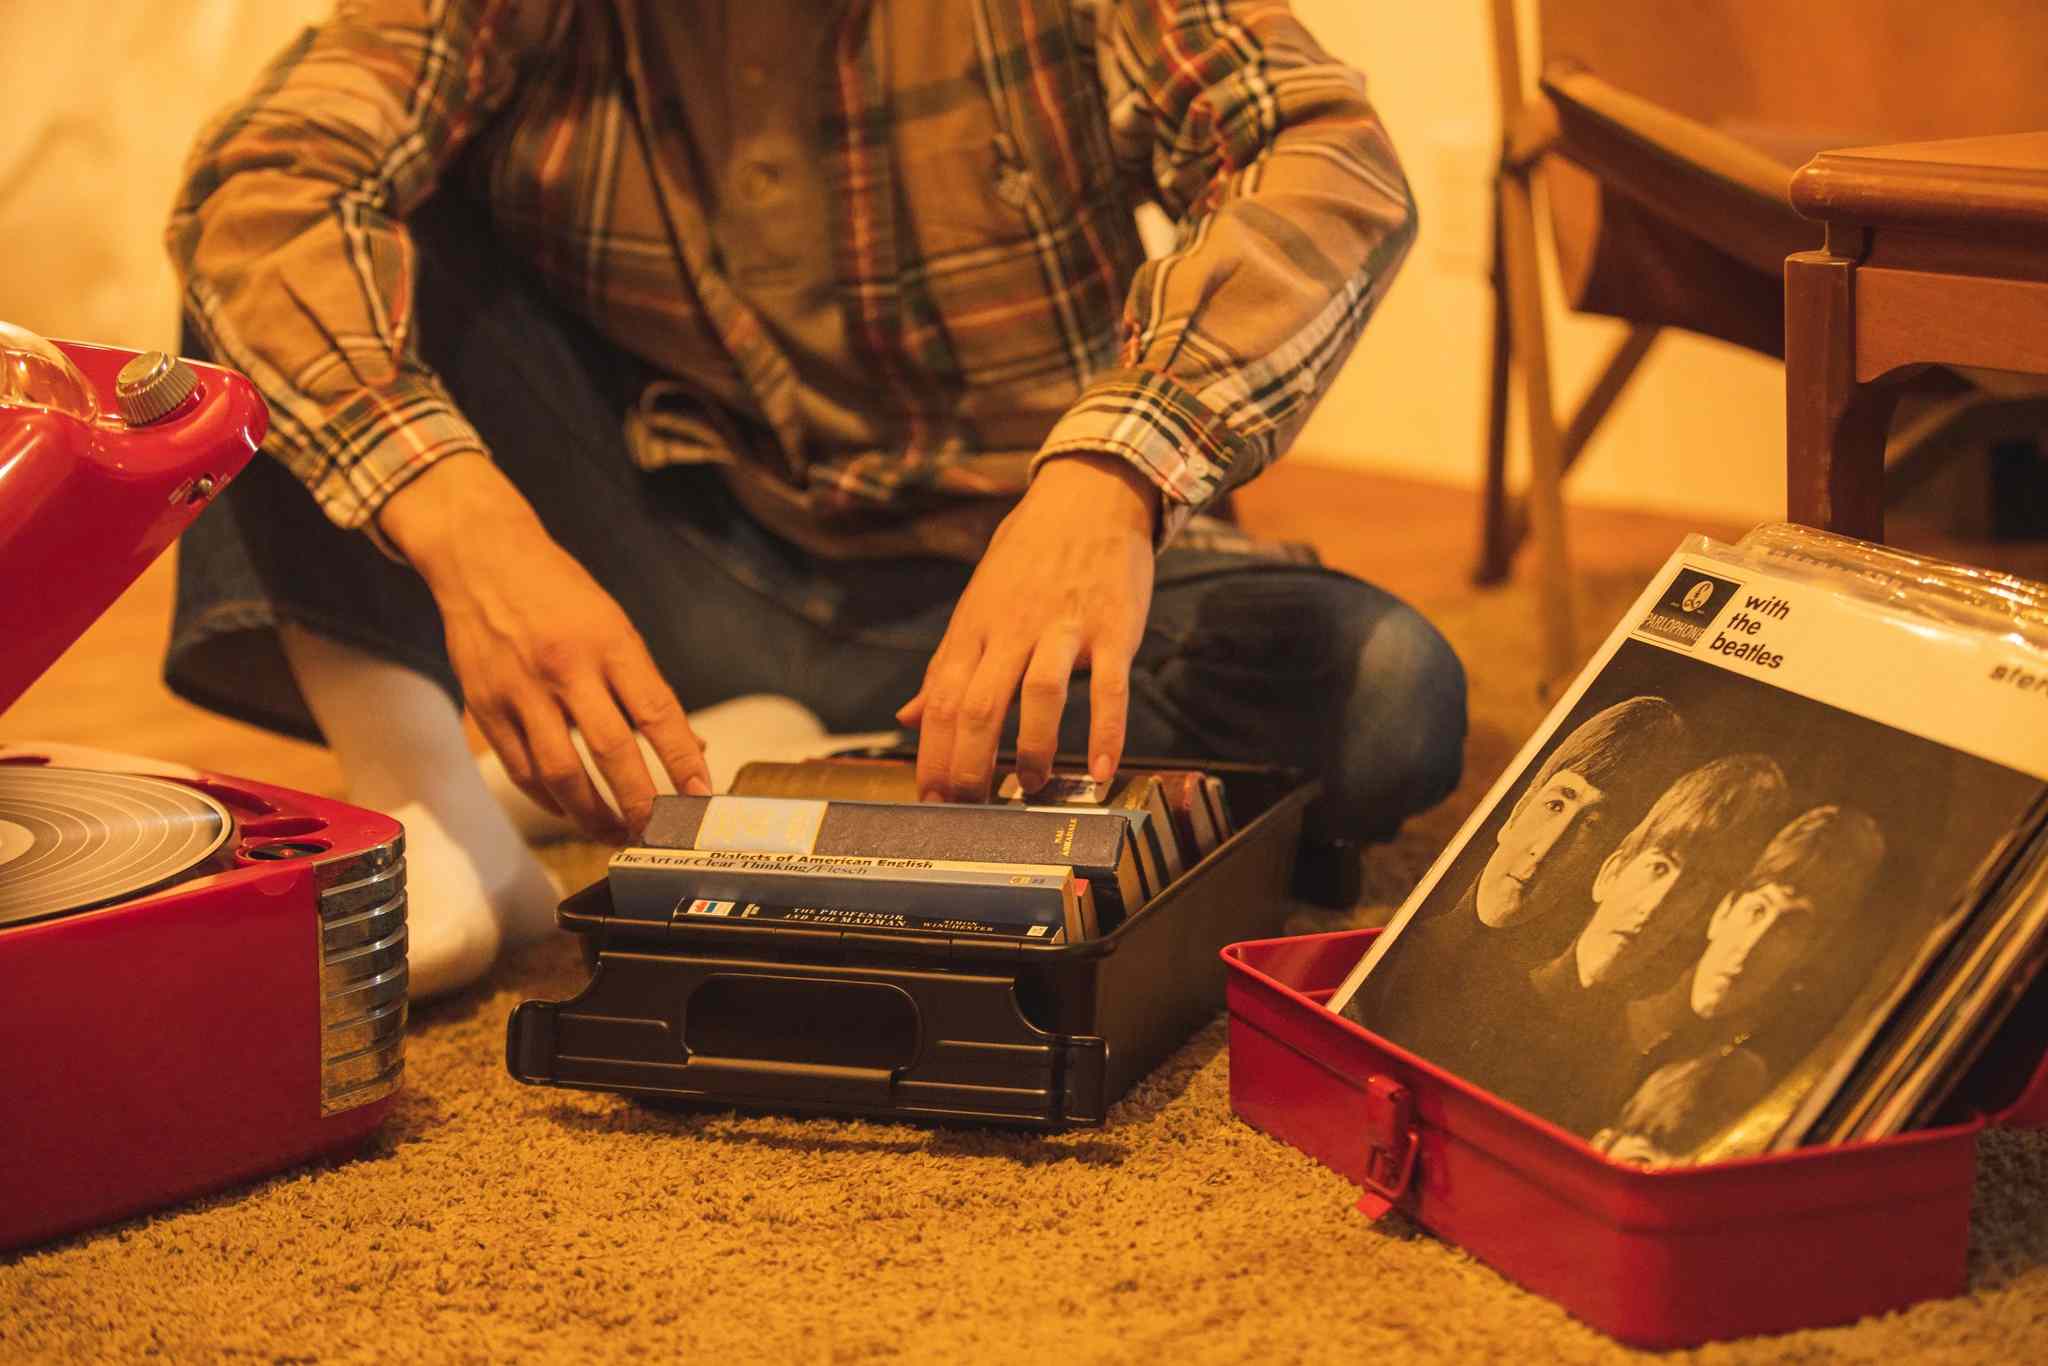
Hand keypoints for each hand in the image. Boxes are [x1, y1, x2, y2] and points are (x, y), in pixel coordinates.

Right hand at [377, 454, 710, 838]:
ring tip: (616, 834)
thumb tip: (691, 749)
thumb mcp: (614, 624)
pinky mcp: (485, 707)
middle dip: (640, 802)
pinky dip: (550, 801)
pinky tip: (571, 812)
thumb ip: (646, 687)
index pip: (656, 712)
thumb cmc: (558, 592)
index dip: (682, 759)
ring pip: (561, 774)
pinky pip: (522, 771)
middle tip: (659, 832)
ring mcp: (521, 690)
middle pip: (611, 751)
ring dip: (593, 816)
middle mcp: (565, 667)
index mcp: (609, 642)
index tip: (701, 795)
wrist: (482, 557)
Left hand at [896, 453, 1158, 801]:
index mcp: (974, 627)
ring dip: (1030, 751)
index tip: (929, 799)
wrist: (1088, 495)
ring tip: (1028, 788)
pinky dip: (1105, 731)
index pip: (939, 700)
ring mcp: (1063, 627)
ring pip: (1038, 695)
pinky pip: (1109, 686)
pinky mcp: (1113, 627)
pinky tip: (1100, 769)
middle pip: (977, 705)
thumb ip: (947, 664)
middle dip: (967, 767)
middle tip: (969, 810)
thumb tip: (908, 715)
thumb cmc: (1029, 556)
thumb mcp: (978, 603)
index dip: (930, 755)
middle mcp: (1012, 628)